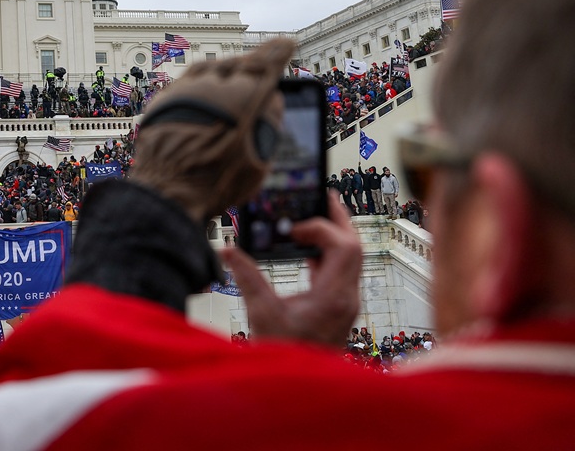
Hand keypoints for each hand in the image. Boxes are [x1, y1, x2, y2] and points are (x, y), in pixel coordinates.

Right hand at [220, 198, 360, 345]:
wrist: (297, 387)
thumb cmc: (284, 354)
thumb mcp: (261, 313)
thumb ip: (246, 277)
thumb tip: (228, 250)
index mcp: (333, 297)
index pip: (343, 246)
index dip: (320, 228)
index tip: (293, 229)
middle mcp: (346, 297)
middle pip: (354, 246)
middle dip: (338, 219)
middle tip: (322, 196)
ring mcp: (345, 303)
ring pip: (351, 258)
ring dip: (334, 235)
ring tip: (313, 218)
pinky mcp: (338, 307)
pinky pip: (341, 271)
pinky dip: (327, 254)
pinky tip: (307, 252)